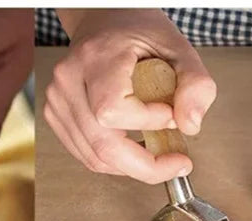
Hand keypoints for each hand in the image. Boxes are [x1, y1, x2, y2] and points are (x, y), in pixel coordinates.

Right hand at [44, 9, 215, 182]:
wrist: (103, 23)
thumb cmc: (138, 33)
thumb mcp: (177, 48)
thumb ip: (194, 83)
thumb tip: (190, 125)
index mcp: (95, 58)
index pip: (112, 110)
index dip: (147, 123)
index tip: (171, 116)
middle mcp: (68, 82)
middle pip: (102, 146)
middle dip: (145, 165)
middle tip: (175, 164)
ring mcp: (57, 102)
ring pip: (95, 158)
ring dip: (132, 165)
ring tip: (159, 153)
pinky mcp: (56, 118)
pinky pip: (88, 156)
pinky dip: (116, 161)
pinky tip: (136, 148)